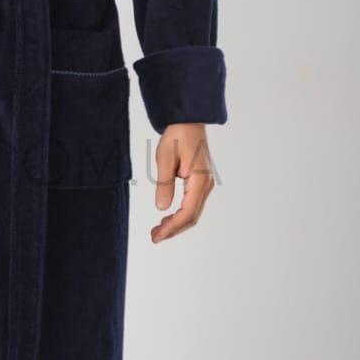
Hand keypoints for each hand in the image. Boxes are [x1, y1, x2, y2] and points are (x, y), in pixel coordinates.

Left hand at [150, 123, 214, 242]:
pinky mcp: (200, 183)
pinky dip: (180, 215)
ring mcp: (205, 185)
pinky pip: (192, 205)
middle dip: (173, 230)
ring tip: (157, 231)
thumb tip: (161, 209)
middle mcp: (206, 185)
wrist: (188, 121)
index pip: (187, 213)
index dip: (172, 227)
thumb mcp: (164, 158)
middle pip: (192, 217)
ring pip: (193, 213)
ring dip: (176, 224)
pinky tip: (166, 218)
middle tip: (154, 237)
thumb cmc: (176, 136)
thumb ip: (164, 184)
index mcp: (199, 180)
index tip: (157, 236)